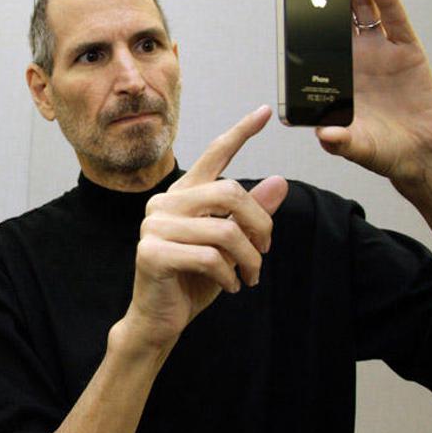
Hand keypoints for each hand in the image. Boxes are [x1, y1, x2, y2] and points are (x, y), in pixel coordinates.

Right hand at [122, 106, 288, 350]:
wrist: (160, 320)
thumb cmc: (192, 280)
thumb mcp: (230, 246)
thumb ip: (251, 214)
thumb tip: (280, 182)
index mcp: (183, 195)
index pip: (213, 155)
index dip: (240, 132)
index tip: (264, 111)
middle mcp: (165, 203)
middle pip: (229, 192)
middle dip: (259, 225)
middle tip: (266, 251)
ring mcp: (154, 226)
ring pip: (224, 231)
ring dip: (248, 259)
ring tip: (250, 276)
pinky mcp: (151, 253)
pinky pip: (208, 257)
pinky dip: (229, 276)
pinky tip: (230, 286)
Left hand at [317, 0, 431, 194]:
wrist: (420, 157)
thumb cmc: (381, 152)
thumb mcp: (357, 148)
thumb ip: (342, 141)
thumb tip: (325, 136)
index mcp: (334, 76)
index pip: (316, 37)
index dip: (309, 12)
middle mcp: (354, 58)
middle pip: (341, 14)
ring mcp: (381, 52)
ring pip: (367, 9)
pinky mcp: (407, 52)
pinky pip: (395, 22)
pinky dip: (388, 1)